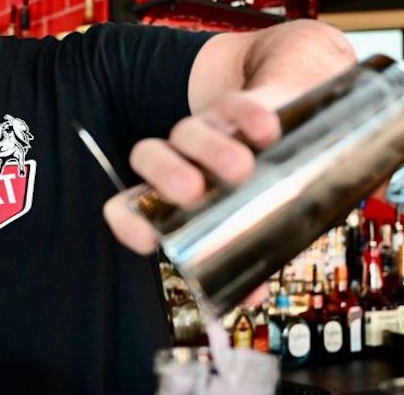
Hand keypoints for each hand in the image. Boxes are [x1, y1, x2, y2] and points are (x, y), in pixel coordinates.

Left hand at [103, 90, 282, 254]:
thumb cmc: (252, 190)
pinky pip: (234, 107)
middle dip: (166, 176)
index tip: (149, 240)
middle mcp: (177, 161)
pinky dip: (249, 118)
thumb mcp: (247, 226)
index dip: (128, 222)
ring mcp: (204, 131)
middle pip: (148, 157)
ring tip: (242, 170)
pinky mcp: (234, 108)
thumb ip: (246, 259)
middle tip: (194, 193)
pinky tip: (266, 134)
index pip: (126, 206)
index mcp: (168, 198)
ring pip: (188, 132)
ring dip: (211, 150)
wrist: (277, 131)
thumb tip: (251, 296)